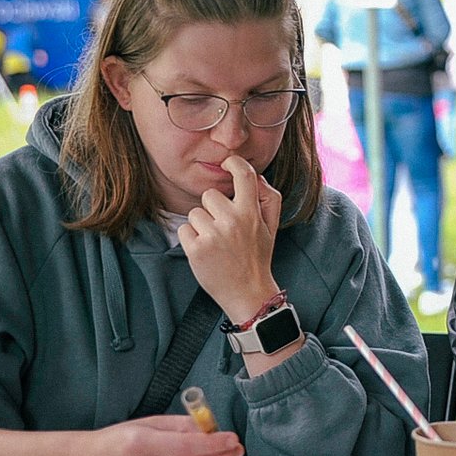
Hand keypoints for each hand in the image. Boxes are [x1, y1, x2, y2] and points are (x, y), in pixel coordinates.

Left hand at [180, 155, 282, 321]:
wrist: (248, 293)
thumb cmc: (257, 257)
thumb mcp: (271, 227)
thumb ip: (269, 198)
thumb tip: (255, 176)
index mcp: (252, 213)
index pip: (244, 175)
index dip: (234, 162)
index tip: (228, 164)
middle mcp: (232, 221)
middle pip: (210, 195)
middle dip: (213, 209)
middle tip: (224, 229)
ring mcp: (212, 235)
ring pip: (195, 213)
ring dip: (201, 225)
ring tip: (216, 243)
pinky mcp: (195, 249)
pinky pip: (184, 229)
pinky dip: (190, 240)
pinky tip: (205, 251)